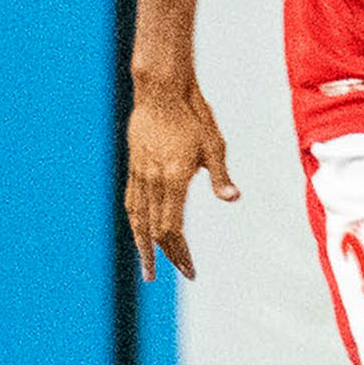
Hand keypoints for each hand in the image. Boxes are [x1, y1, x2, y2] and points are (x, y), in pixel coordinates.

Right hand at [124, 74, 237, 277]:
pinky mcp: (134, 166)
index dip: (179, 252)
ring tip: (148, 265)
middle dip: (166, 255)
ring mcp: (139, 174)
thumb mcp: (214, 145)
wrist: (160, 91)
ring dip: (142, 244)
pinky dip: (135, 222)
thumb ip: (220, 176)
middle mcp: (152, 180)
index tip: (189, 270)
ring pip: (136, 218)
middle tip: (180, 273)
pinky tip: (139, 231)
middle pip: (154, 229)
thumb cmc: (193, 116)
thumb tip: (232, 198)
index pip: (171, 228)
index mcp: (172, 179)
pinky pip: (131, 201)